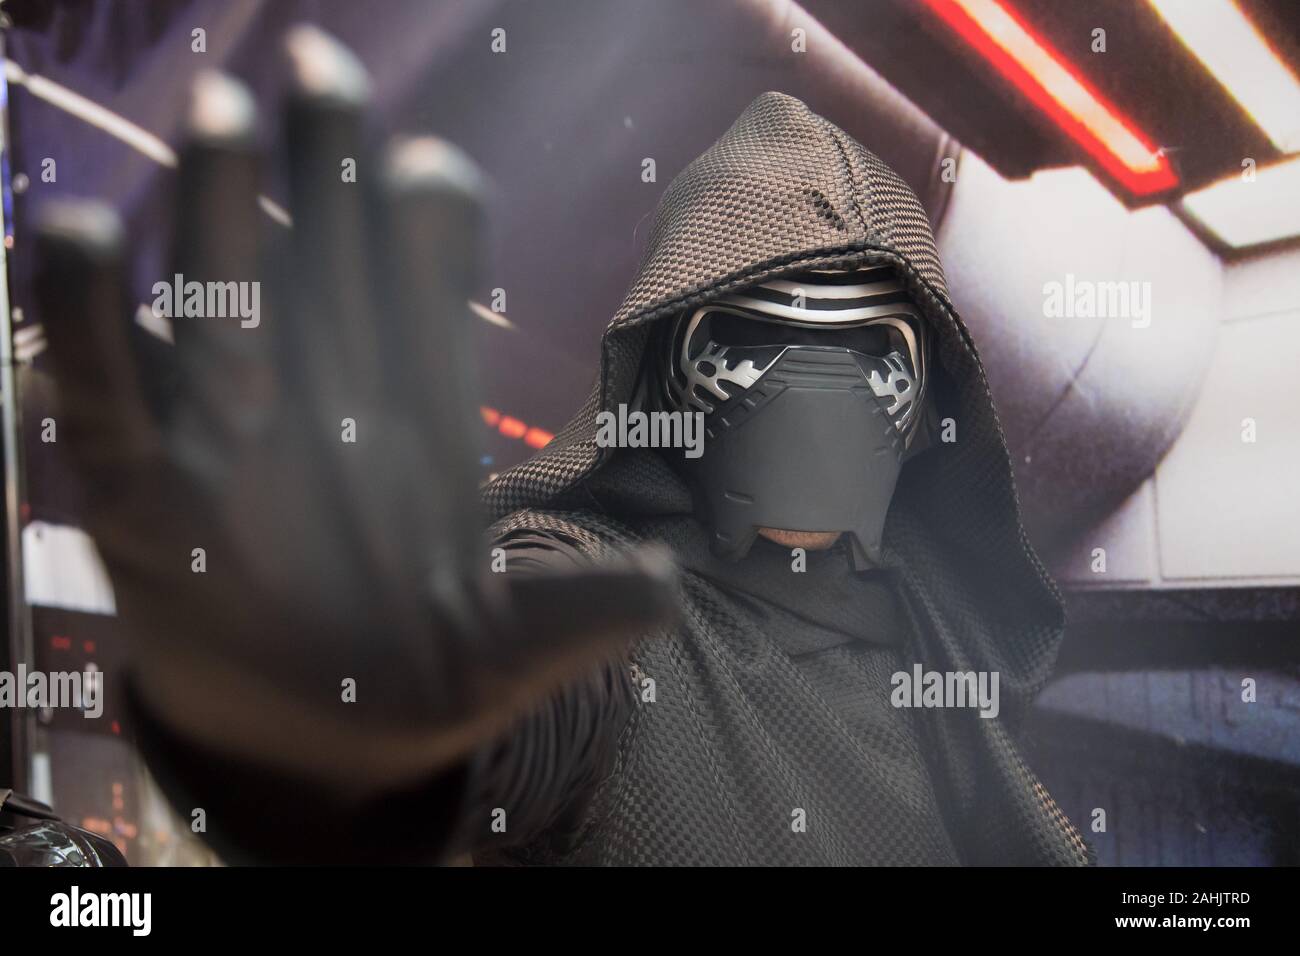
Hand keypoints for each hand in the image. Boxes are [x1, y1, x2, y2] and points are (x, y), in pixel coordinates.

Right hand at [35, 26, 673, 798]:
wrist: (335, 732)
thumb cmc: (431, 665)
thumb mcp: (519, 642)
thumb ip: (582, 611)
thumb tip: (665, 592)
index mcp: (420, 412)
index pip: (425, 280)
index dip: (428, 215)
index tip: (424, 171)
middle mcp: (326, 400)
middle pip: (326, 253)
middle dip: (324, 162)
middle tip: (317, 63)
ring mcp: (232, 437)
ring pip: (222, 296)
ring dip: (220, 209)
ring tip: (221, 112)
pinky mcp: (146, 493)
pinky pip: (110, 390)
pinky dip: (84, 322)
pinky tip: (75, 237)